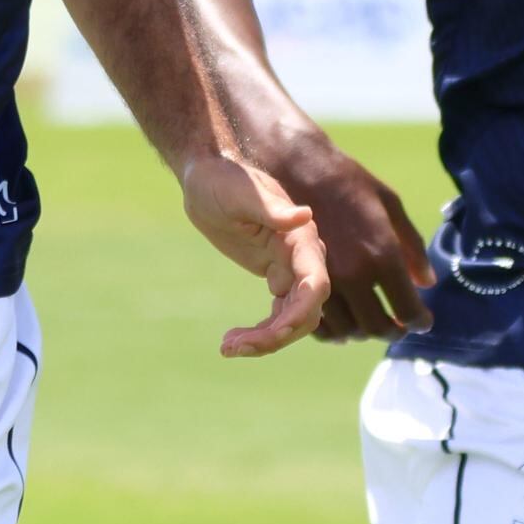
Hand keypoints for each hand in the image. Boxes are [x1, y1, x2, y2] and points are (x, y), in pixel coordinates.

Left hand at [181, 148, 327, 358]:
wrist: (208, 176)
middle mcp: (303, 256)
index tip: (274, 333)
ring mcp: (290, 269)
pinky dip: (261, 333)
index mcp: (301, 238)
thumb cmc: (223, 178)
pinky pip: (279, 315)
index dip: (300, 313)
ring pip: (294, 319)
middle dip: (277, 335)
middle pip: (306, 311)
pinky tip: (232, 340)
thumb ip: (270, 207)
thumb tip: (304, 216)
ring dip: (267, 340)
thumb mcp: (241, 192)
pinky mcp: (275, 276)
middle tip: (234, 346)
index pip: (315, 284)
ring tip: (228, 347)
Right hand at [261, 128, 426, 341]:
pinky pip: (318, 321)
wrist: (298, 168)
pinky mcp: (298, 280)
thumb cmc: (350, 183)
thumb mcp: (391, 207)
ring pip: (347, 330)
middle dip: (393, 330)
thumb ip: (412, 248)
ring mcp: (323, 280)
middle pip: (378, 327)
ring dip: (362, 331)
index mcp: (383, 255)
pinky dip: (333, 327)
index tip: (422, 322)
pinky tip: (342, 316)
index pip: (408, 310)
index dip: (419, 321)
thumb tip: (427, 283)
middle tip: (398, 324)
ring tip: (370, 319)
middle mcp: (354, 274)